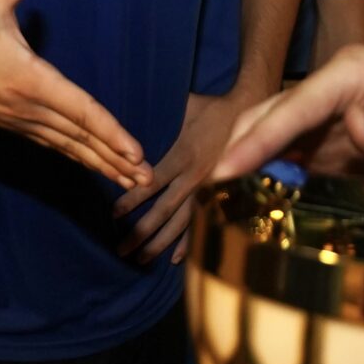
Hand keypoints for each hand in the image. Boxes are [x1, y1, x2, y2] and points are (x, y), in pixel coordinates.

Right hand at [0, 0, 151, 188]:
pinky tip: (93, 164)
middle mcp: (28, 108)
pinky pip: (52, 145)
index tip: (135, 152)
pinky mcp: (12, 123)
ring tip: (131, 181)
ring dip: (99, 164)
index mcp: (30, 81)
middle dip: (114, 159)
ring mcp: (19, 120)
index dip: (110, 131)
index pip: (80, 110)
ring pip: (67, 147)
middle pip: (80, 138)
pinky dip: (76, 156)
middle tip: (147, 179)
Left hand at [116, 88, 254, 265]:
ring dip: (161, 244)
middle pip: (164, 211)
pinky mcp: (221, 195)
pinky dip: (190, 243)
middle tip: (121, 250)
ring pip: (182, 224)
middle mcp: (196, 177)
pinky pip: (203, 223)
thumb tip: (131, 105)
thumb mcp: (184, 104)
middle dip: (141, 232)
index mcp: (184, 155)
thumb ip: (160, 111)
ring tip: (141, 259)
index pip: (153, 182)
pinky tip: (175, 259)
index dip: (132, 199)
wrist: (249, 112)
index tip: (114, 214)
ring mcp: (210, 190)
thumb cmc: (211, 107)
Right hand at [212, 46, 363, 192]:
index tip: (225, 170)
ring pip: (279, 142)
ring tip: (217, 206)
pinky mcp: (344, 152)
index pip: (294, 103)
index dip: (257, 137)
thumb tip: (350, 126)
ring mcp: (338, 122)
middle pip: (273, 116)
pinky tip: (254, 207)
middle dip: (238, 149)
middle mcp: (339, 90)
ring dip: (250, 168)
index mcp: (356, 70)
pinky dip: (273, 182)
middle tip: (206, 195)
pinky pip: (298, 165)